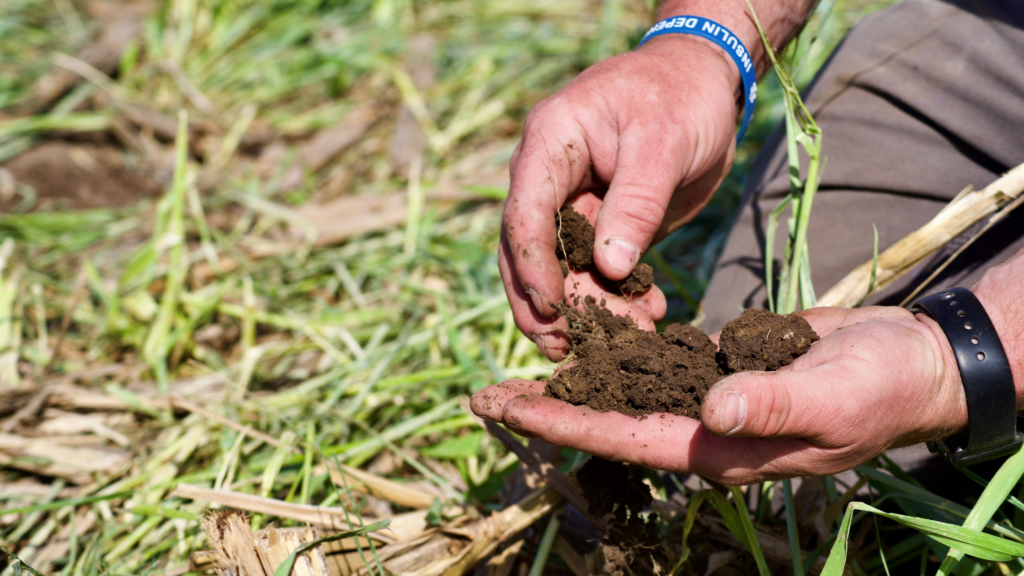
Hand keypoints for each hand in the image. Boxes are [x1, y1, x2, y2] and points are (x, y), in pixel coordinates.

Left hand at [470, 306, 966, 484]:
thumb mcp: (832, 398)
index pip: (623, 436)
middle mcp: (701, 429)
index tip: (508, 406)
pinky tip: (586, 340)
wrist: (910, 364)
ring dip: (574, 378)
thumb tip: (711, 412)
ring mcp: (708, 402)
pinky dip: (617, 354)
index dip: (562, 420)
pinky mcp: (719, 369)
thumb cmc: (878, 388)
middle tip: (485, 392)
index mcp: (718, 447)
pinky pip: (657, 365)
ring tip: (522, 363)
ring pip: (625, 392)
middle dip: (547, 405)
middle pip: (607, 418)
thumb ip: (772, 407)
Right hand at [501, 34, 740, 360]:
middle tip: (571, 348)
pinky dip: (616, 298)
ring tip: (634, 335)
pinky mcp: (598, 226)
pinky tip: (647, 315)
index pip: (524, 213)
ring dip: (590, 309)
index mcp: (549, 143)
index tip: (550, 309)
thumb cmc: (681, 96)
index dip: (531, 265)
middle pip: (530, 252)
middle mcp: (548, 178)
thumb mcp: (664, 143)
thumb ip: (636, 203)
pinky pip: (595, 271)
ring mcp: (571, 204)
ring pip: (563, 270)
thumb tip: (609, 269)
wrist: (705, 84)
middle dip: (549, 304)